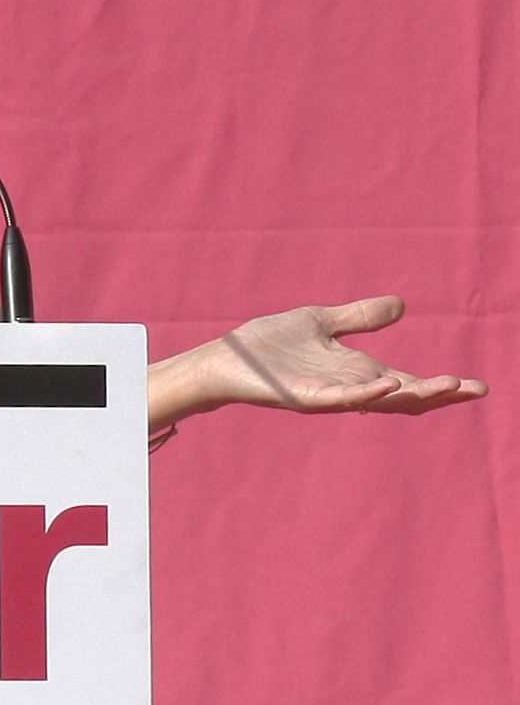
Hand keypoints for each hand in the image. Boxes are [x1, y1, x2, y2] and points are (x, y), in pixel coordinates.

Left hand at [198, 296, 487, 416]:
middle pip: (403, 397)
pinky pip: (340, 399)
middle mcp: (348, 387)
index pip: (407, 382)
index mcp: (356, 371)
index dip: (441, 385)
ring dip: (413, 393)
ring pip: (378, 400)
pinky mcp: (304, 398)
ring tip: (449, 386)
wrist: (226, 358)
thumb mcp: (322, 322)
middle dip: (439, 394)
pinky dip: (366, 393)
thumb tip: (401, 305)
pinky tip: (388, 383)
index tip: (478, 385)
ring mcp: (328, 395)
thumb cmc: (269, 344)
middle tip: (475, 389)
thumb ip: (359, 318)